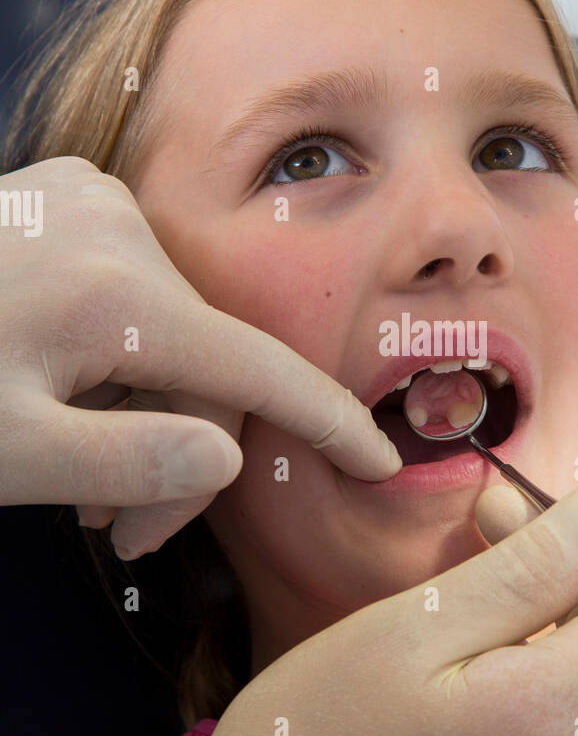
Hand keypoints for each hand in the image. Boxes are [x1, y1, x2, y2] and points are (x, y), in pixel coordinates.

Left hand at [0, 157, 400, 557]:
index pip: (257, 370)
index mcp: (114, 292)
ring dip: (144, 416)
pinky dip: (121, 362)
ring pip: (172, 334)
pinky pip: (137, 296)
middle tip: (118, 535)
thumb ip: (126, 459)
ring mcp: (91, 202)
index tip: (383, 460)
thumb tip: (230, 455)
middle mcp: (119, 227)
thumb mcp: (7, 454)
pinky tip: (70, 399)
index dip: (326, 423)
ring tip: (81, 485)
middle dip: (177, 458)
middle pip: (205, 365)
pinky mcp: (67, 200)